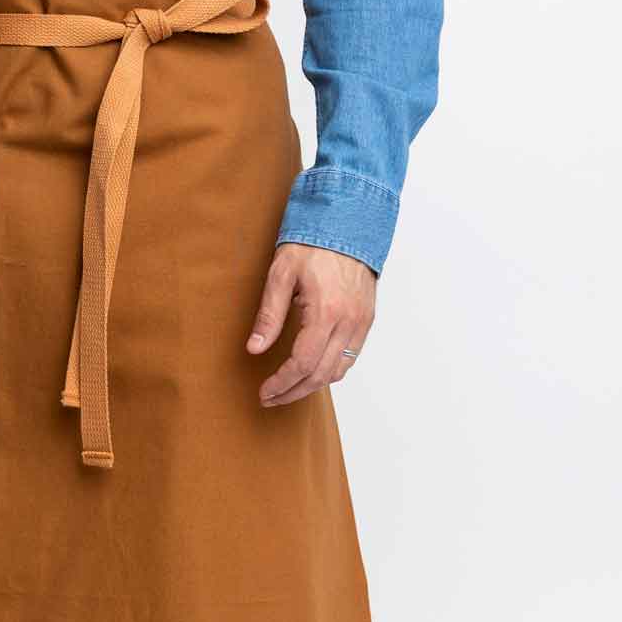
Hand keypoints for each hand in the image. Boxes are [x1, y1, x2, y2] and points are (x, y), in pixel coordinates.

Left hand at [245, 243, 375, 406]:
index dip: (282, 383)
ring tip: (288, 388)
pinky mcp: (366, 319)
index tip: (264, 392)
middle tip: (271, 398)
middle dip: (294, 391)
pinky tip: (312, 370)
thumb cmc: (312, 244)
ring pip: (339, 371)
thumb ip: (269, 314)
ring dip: (313, 385)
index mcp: (326, 313)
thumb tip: (254, 348)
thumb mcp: (281, 274)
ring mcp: (361, 323)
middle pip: (321, 375)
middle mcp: (348, 323)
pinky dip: (331, 370)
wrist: (348, 223)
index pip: (302, 363)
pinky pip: (350, 357)